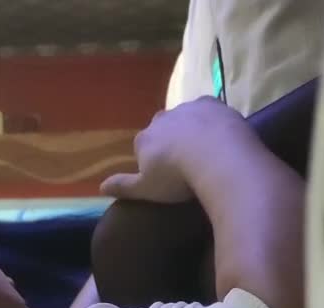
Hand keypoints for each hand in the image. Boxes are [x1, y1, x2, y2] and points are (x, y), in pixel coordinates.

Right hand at [100, 96, 246, 203]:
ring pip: (186, 117)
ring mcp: (188, 108)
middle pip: (163, 128)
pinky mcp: (213, 104)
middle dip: (171, 140)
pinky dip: (214, 122)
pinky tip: (223, 138)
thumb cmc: (176, 178)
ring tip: (207, 151)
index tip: (164, 174)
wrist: (216, 157)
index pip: (142, 146)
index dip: (152, 159)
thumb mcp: (146, 189)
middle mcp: (162, 118)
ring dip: (193, 129)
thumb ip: (123, 186)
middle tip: (186, 162)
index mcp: (144, 138)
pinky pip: (210, 112)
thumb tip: (100, 187)